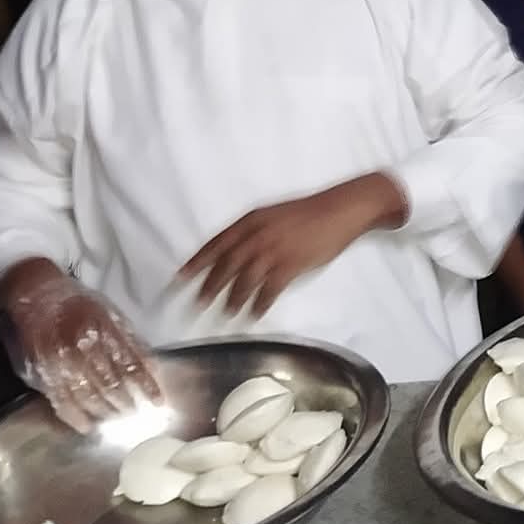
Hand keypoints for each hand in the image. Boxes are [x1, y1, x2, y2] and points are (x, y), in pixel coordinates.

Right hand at [4, 264, 162, 431]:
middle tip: (137, 414)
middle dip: (126, 403)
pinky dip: (74, 416)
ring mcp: (61, 360)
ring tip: (118, 420)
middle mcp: (84, 347)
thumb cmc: (80, 304)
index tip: (159, 402)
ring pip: (87, 395)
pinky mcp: (42, 370)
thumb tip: (152, 368)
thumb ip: (131, 341)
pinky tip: (86, 426)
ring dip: (105, 411)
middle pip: (110, 383)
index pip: (132, 365)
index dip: (147, 386)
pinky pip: (60, 399)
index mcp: (105, 330)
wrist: (37, 294)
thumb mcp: (112, 314)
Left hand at [181, 173, 406, 316]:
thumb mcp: (275, 214)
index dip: (198, 261)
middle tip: (199, 303)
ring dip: (234, 299)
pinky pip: (269, 289)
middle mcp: (258, 235)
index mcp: (252, 220)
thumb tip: (236, 250)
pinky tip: (255, 314)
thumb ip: (254, 229)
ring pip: (245, 279)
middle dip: (210, 285)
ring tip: (227, 312)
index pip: (216, 243)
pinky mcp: (291, 264)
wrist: (341, 210)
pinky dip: (259, 303)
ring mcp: (274, 250)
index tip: (182, 277)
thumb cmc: (310, 212)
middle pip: (226, 264)